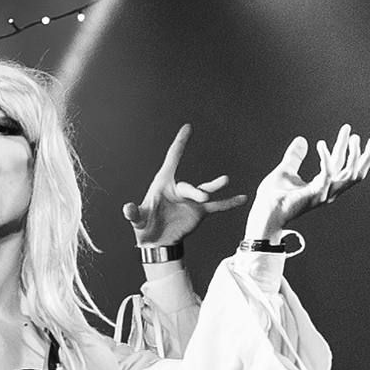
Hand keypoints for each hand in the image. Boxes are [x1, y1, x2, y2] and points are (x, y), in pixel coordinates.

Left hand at [122, 123, 246, 258]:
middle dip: (196, 192)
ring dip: (213, 187)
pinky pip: (217, 206)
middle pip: (189, 186)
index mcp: (163, 183)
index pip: (173, 158)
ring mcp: (191, 200)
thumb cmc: (144, 225)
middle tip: (203, 198)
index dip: (180, 143)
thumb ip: (133, 213)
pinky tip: (242, 198)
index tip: (187, 127)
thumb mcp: (137, 218)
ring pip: (204, 191)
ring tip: (225, 180)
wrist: (156, 241)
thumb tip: (127, 209)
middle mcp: (179, 189)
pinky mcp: (199, 212)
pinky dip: (229, 203)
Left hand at [245, 125, 369, 247]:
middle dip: (366, 155)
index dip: (346, 147)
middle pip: (355, 172)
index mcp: (324, 185)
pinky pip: (327, 175)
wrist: (264, 211)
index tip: (349, 130)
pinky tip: (320, 144)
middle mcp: (329, 191)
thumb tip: (301, 140)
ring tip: (353, 137)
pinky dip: (326, 158)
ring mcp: (324, 194)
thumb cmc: (273, 196)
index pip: (341, 164)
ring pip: (351, 175)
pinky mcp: (316, 195)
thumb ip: (295, 156)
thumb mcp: (286, 170)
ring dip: (354, 155)